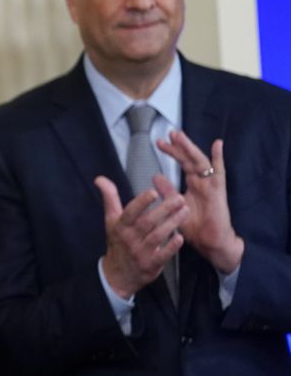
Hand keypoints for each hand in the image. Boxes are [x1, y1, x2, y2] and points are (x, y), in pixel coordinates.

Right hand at [95, 176, 187, 298]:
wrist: (117, 274)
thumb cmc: (118, 242)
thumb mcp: (111, 220)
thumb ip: (109, 198)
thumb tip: (100, 179)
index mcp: (120, 226)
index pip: (130, 212)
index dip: (141, 202)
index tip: (153, 192)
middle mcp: (129, 239)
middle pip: (147, 222)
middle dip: (164, 209)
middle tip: (179, 198)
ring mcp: (140, 252)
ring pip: (157, 236)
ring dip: (172, 223)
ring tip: (185, 211)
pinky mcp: (150, 265)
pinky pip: (162, 255)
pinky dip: (171, 247)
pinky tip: (180, 238)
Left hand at [155, 132, 243, 272]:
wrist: (210, 242)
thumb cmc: (194, 227)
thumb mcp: (174, 207)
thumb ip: (167, 191)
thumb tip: (155, 176)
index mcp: (193, 184)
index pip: (182, 163)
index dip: (172, 152)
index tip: (159, 142)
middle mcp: (202, 182)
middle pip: (190, 159)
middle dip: (180, 146)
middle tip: (170, 133)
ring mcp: (211, 185)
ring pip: (200, 161)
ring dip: (191, 148)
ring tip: (180, 136)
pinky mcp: (218, 191)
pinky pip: (219, 172)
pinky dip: (218, 158)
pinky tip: (217, 145)